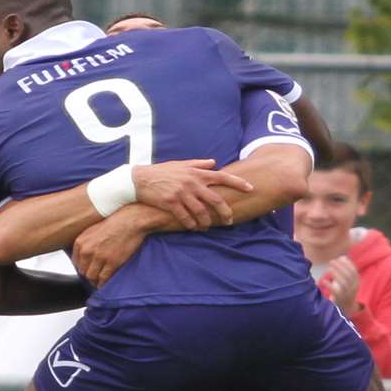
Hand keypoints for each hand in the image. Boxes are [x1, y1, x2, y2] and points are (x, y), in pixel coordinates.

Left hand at [71, 209, 150, 287]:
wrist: (131, 220)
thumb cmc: (115, 223)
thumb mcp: (93, 229)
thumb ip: (85, 243)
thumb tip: (83, 256)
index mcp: (80, 242)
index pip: (76, 263)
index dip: (83, 267)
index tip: (89, 269)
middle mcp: (87, 251)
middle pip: (83, 271)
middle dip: (89, 274)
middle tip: (96, 277)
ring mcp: (99, 257)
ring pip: (92, 277)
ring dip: (95, 281)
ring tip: (100, 282)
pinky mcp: (112, 263)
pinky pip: (104, 279)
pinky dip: (104, 284)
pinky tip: (106, 284)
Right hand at [129, 159, 251, 229]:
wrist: (139, 179)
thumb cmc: (161, 171)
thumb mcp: (181, 164)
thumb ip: (198, 164)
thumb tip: (214, 163)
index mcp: (196, 173)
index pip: (222, 177)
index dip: (238, 183)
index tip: (250, 188)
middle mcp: (192, 183)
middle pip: (215, 199)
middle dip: (225, 212)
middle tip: (229, 220)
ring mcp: (181, 193)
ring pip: (201, 212)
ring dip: (207, 222)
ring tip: (208, 226)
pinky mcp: (170, 203)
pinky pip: (185, 217)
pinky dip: (191, 224)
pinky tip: (194, 228)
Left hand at [322, 255, 360, 315]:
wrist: (346, 309)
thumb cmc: (344, 292)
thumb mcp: (347, 281)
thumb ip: (345, 270)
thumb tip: (342, 257)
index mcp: (356, 282)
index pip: (354, 271)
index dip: (347, 264)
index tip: (340, 258)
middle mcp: (353, 288)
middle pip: (349, 276)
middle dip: (341, 267)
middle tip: (332, 261)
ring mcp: (347, 294)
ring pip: (344, 282)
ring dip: (336, 274)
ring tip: (329, 269)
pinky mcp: (340, 299)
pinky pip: (335, 292)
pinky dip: (329, 285)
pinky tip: (323, 280)